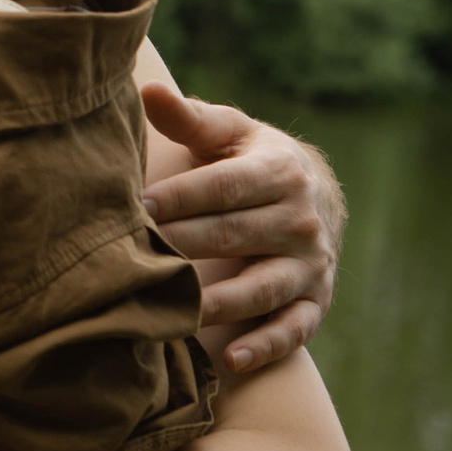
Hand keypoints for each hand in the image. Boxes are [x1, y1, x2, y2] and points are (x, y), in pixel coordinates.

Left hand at [139, 84, 344, 373]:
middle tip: (135, 258)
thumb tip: (148, 91)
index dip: (179, 197)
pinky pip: (292, 328)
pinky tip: (232, 359)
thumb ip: (189, 119)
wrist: (316, 198)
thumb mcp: (230, 134)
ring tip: (176, 312)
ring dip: (219, 303)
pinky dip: (266, 345)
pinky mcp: (314, 302)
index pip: (223, 187)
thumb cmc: (252, 161)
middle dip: (183, 246)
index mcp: (279, 172)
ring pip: (262, 287)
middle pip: (234, 236)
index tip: (136, 206)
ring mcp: (310, 265)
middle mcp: (300, 220)